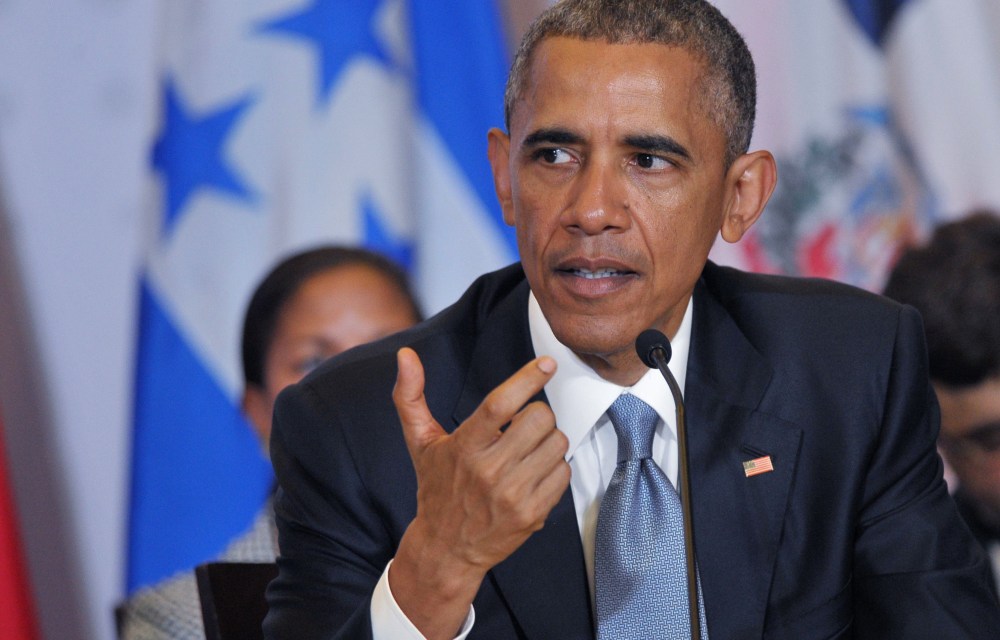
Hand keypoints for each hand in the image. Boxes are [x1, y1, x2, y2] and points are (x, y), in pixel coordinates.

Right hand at [388, 347, 569, 638]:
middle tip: (525, 424)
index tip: (546, 364)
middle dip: (538, 414)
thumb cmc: (437, 488)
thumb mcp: (421, 442)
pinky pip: (563, 473)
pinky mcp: (532, 514)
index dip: (527, 379)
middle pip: (539, 418)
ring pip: (557, 443)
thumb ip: (411, 396)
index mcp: (464, 447)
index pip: (500, 404)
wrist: (447, 548)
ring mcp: (512, 494)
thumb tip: (405, 356)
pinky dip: (554, 468)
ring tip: (527, 451)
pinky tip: (534, 473)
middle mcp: (488, 470)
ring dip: (548, 440)